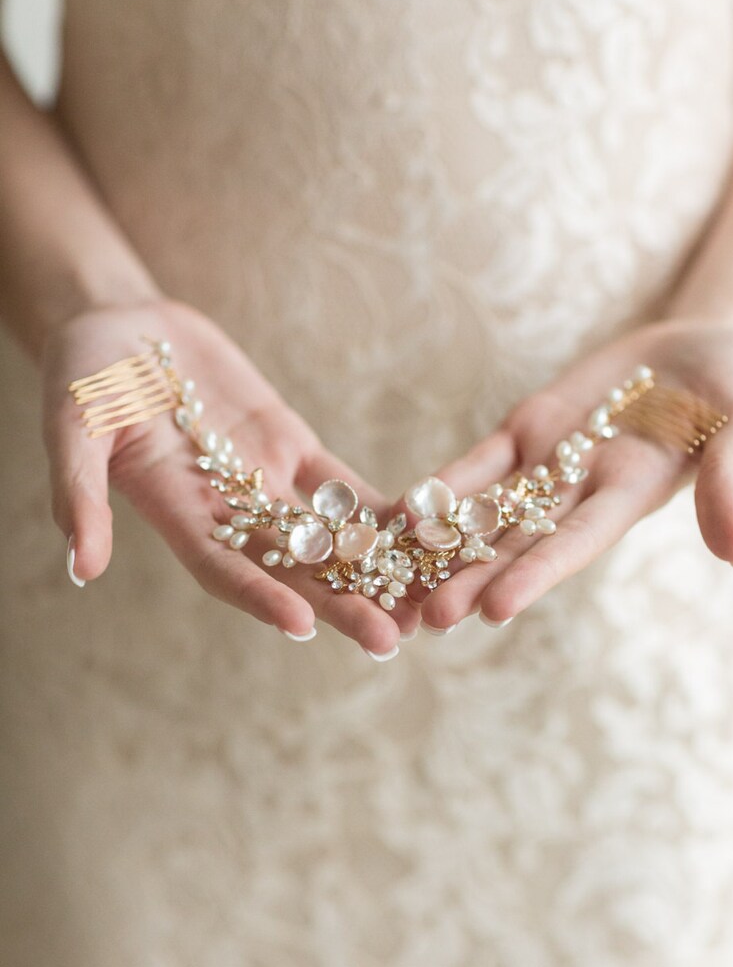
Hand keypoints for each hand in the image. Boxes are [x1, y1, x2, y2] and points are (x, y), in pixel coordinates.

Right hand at [43, 299, 417, 653]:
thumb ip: (80, 491)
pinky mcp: (291, 448)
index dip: (260, 598)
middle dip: (342, 604)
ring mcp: (264, 482)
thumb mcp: (72, 424)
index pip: (223, 569)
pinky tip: (427, 532)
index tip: (304, 626)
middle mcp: (227, 513)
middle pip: (292, 570)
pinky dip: (382, 511)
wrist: (122, 326)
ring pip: (327, 539)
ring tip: (427, 605)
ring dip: (377, 573)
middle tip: (393, 640)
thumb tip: (80, 567)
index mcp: (175, 515)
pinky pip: (342, 486)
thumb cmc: (84, 373)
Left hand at [416, 320, 732, 630]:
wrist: (701, 349)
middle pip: (520, 542)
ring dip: (447, 546)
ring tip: (399, 580)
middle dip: (476, 579)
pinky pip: (481, 462)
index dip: (537, 576)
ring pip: (491, 512)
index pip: (576, 544)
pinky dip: (445, 485)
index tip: (495, 612)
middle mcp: (582, 493)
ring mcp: (550, 463)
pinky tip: (403, 510)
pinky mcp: (528, 431)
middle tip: (428, 619)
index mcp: (630, 497)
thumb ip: (729, 482)